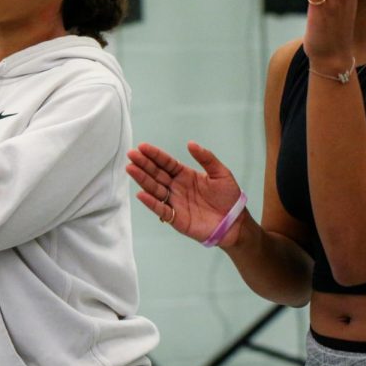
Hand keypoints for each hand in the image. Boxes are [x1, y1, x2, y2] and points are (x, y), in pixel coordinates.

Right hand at [126, 141, 244, 246]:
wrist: (234, 222)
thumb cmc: (229, 197)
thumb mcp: (221, 173)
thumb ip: (206, 158)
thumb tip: (190, 143)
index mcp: (185, 175)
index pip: (166, 163)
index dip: (154, 155)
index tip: (142, 147)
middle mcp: (176, 187)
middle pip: (156, 174)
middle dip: (143, 164)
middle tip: (131, 155)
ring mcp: (174, 202)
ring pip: (154, 189)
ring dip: (142, 180)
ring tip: (130, 169)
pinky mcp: (175, 218)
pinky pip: (160, 209)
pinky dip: (151, 202)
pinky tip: (141, 194)